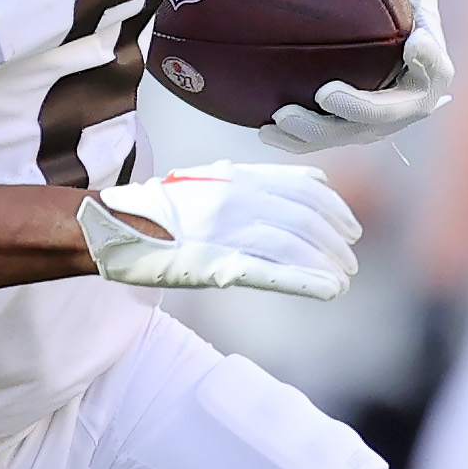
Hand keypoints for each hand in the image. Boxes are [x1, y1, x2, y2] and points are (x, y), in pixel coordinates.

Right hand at [79, 162, 360, 299]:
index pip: (303, 189)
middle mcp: (238, 199)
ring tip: (344, 279)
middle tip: (351, 259)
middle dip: (336, 242)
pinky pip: (273, 271)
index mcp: (237, 178)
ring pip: (296, 245)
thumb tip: (302, 186)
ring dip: (327, 264)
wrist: (116, 226)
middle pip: (306, 219)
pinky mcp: (219, 264)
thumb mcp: (208, 181)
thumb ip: (251, 183)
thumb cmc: (159, 209)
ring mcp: (229, 231)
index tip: (349, 226)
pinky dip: (307, 280)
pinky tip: (330, 290)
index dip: (334, 209)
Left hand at [260, 0, 455, 153]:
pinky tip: (263, 130)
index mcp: (430, 69)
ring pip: (346, 136)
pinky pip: (322, 143)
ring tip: (281, 116)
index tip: (413, 42)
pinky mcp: (349, 135)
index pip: (436, 68)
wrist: (388, 56)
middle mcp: (407, 106)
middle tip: (326, 93)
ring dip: (314, 130)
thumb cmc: (402, 16)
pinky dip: (294, 141)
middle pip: (385, 115)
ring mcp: (376, 126)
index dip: (428, 60)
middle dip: (356, 108)